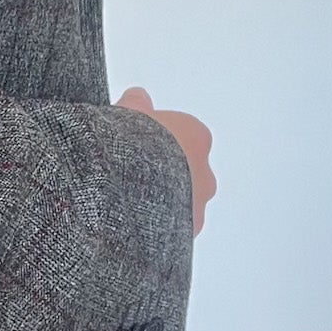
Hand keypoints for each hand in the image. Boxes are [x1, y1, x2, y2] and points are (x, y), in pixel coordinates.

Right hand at [115, 86, 216, 236]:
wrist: (127, 189)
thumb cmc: (130, 147)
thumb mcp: (127, 114)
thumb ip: (136, 104)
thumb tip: (137, 96)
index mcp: (196, 136)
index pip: (181, 135)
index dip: (155, 138)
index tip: (134, 143)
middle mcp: (205, 171)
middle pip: (185, 170)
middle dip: (163, 172)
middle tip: (130, 174)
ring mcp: (198, 205)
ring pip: (182, 202)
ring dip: (162, 202)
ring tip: (126, 203)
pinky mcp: (187, 234)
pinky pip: (173, 230)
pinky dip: (157, 228)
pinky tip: (131, 223)